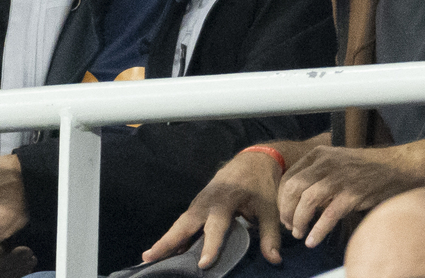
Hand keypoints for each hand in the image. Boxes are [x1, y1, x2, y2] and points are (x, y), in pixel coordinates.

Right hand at [144, 150, 284, 267]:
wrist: (254, 160)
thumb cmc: (261, 184)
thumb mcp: (269, 207)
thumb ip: (270, 234)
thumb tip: (274, 260)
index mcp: (226, 200)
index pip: (216, 226)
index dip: (210, 245)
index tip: (203, 264)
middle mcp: (208, 201)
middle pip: (185, 223)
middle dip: (169, 240)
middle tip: (150, 257)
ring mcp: (200, 201)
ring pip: (181, 223)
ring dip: (166, 239)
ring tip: (149, 257)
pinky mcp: (198, 204)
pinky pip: (184, 221)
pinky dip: (175, 235)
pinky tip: (167, 251)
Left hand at [278, 146, 423, 246]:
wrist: (396, 167)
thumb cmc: (365, 168)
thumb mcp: (336, 161)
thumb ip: (317, 174)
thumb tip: (296, 200)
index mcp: (319, 154)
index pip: (289, 177)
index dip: (282, 199)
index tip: (284, 214)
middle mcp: (327, 163)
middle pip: (293, 188)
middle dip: (287, 211)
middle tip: (289, 226)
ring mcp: (340, 178)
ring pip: (307, 201)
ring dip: (299, 221)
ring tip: (300, 234)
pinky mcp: (353, 193)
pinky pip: (329, 215)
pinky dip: (318, 230)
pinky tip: (313, 240)